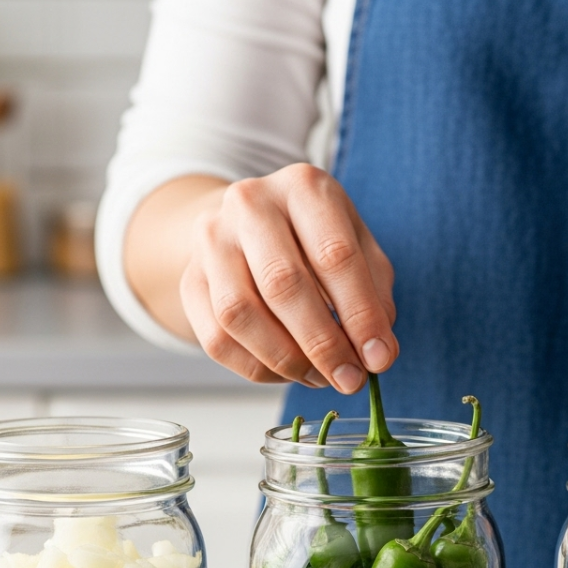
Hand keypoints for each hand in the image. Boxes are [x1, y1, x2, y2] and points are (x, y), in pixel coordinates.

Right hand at [180, 164, 396, 391]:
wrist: (248, 225)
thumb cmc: (314, 240)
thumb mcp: (357, 248)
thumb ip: (375, 296)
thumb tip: (378, 354)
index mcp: (303, 188)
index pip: (334, 255)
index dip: (360, 314)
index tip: (379, 359)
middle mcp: (250, 204)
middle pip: (283, 284)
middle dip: (323, 344)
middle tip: (350, 380)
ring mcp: (211, 241)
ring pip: (240, 315)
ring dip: (287, 361)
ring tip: (320, 377)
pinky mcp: (189, 280)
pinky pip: (217, 340)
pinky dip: (258, 368)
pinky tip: (288, 373)